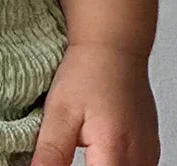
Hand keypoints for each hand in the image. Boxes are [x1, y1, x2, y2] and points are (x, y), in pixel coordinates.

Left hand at [28, 41, 159, 165]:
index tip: (64, 160)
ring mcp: (148, 155)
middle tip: (71, 150)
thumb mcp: (59, 111)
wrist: (113, 47)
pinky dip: (114, 163)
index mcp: (114, 151)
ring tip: (85, 151)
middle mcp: (138, 158)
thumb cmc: (88, 72)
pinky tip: (99, 153)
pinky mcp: (150, 150)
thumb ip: (51, 153)